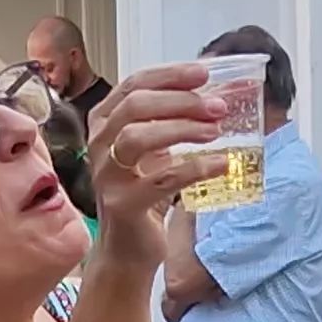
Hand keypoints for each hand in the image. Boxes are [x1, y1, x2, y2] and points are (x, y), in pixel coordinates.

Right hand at [79, 65, 235, 267]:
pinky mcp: (124, 204)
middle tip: (217, 106)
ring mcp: (108, 175)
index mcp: (105, 123)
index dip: (170, 75)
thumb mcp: (156, 151)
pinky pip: (161, 179)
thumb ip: (175, 122)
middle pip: (136, 105)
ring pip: (139, 136)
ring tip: (216, 131)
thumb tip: (220, 94)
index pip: (134, 84)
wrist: (128, 249)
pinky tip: (221, 165)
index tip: (204, 72)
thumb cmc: (144, 193)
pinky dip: (195, 168)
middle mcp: (100, 144)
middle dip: (181, 100)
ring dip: (183, 128)